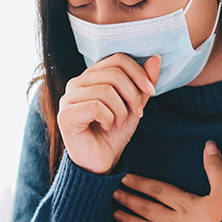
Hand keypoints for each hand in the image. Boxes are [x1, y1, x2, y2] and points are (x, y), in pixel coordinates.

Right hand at [58, 54, 160, 174]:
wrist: (100, 163)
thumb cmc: (113, 135)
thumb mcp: (133, 107)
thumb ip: (142, 84)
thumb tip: (155, 58)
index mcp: (91, 77)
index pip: (117, 59)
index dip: (138, 72)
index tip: (150, 91)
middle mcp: (76, 83)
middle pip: (114, 73)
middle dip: (133, 94)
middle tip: (137, 113)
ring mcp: (68, 99)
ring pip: (106, 90)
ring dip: (121, 111)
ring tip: (120, 123)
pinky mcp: (65, 115)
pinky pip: (96, 107)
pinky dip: (109, 118)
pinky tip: (106, 127)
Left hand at [113, 141, 221, 221]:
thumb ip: (215, 169)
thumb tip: (209, 144)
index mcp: (186, 205)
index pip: (159, 191)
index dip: (141, 183)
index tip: (125, 178)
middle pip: (148, 209)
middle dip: (130, 200)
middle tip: (113, 194)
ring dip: (129, 221)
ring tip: (115, 215)